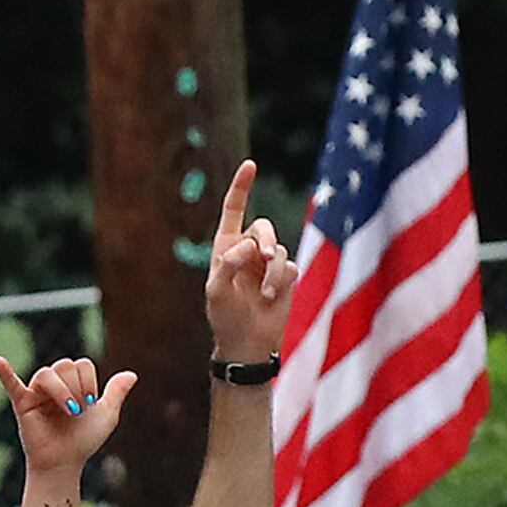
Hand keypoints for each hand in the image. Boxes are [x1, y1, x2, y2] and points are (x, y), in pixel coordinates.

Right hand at [0, 354, 136, 478]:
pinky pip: (11, 385)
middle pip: (64, 365)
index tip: (91, 403)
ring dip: (62, 390)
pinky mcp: (22, 405)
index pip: (81, 364)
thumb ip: (116, 393)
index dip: (90, 381)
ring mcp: (36, 393)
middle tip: (78, 410)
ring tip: (69, 411)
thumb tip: (131, 374)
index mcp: (71, 383)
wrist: (65, 463)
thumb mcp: (107, 415)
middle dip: (77, 386)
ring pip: (47, 373)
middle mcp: (52, 385)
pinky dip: (5, 373)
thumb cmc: (83, 441)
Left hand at [202, 163, 300, 363]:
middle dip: (264, 239)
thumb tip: (248, 247)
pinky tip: (271, 298)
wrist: (247, 341)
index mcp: (225, 247)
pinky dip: (280, 281)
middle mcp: (247, 250)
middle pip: (262, 227)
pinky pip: (289, 266)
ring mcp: (267, 263)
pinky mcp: (285, 275)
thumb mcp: (217, 291)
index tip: (251, 164)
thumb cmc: (224, 316)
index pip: (234, 210)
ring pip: (278, 249)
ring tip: (263, 295)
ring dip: (271, 272)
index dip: (242, 187)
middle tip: (263, 256)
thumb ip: (228, 264)